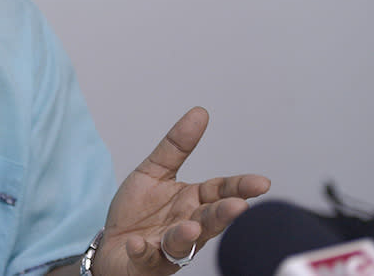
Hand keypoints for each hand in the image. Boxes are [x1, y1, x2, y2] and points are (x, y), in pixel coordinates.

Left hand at [93, 107, 269, 274]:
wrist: (111, 246)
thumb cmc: (138, 212)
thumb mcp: (154, 172)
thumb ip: (176, 147)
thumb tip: (200, 113)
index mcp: (192, 202)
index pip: (220, 192)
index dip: (239, 187)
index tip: (262, 182)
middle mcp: (187, 226)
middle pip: (209, 220)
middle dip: (223, 214)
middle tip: (237, 205)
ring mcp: (167, 248)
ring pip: (182, 244)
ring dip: (186, 236)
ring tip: (190, 226)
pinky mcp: (144, 263)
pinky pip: (145, 258)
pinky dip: (142, 251)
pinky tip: (138, 243)